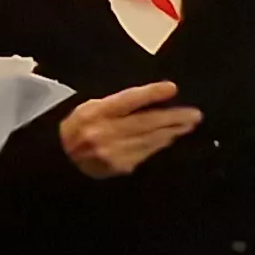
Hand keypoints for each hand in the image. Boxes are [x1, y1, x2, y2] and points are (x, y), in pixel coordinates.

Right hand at [62, 81, 202, 177]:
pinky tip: (170, 138)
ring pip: (150, 139)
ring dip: (172, 132)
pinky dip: (159, 144)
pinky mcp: (118, 166)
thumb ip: (118, 104)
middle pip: (145, 122)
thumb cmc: (78, 128)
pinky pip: (145, 153)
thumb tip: (150, 100)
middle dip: (173, 117)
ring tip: (188, 125)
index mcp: (95, 112)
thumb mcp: (89, 108)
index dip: (151, 93)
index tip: (172, 88)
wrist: (60, 160)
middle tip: (194, 114)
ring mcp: (111, 151)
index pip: (128, 100)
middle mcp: (103, 132)